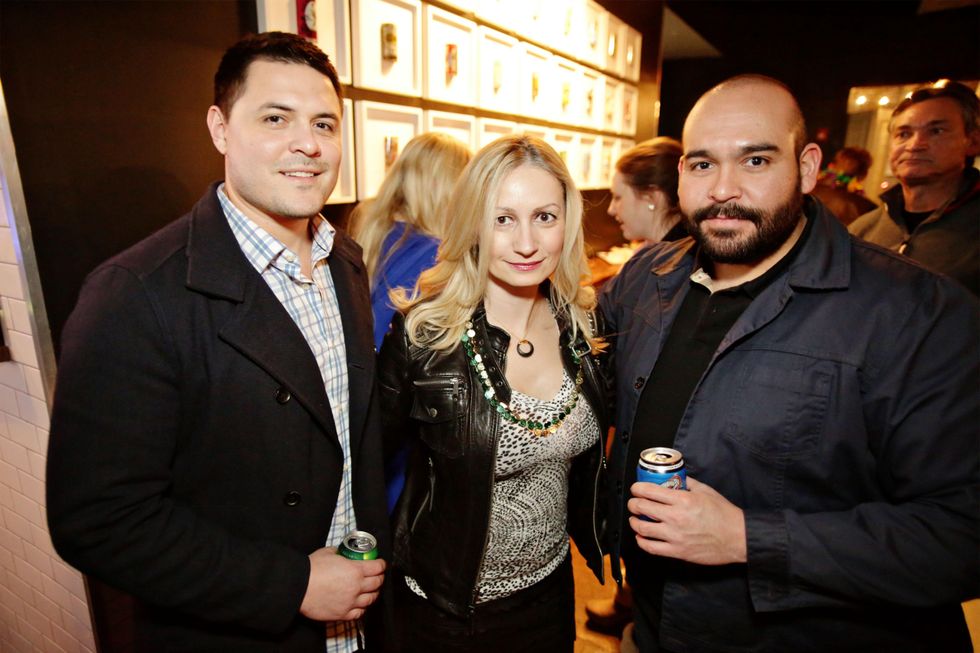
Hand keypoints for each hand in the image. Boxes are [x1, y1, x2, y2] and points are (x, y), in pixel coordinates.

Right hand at [299, 547, 385, 621]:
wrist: (298, 587)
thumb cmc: (311, 569)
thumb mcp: (328, 552)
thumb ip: (339, 553)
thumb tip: (341, 554)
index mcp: (355, 570)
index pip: (377, 567)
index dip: (381, 564)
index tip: (380, 564)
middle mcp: (356, 587)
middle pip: (377, 583)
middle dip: (379, 578)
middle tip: (377, 576)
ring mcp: (350, 602)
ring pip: (371, 599)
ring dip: (373, 593)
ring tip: (371, 591)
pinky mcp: (342, 614)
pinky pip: (358, 613)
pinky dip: (362, 608)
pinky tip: (359, 604)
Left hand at [627, 476, 746, 564]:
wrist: (737, 537)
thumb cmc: (724, 515)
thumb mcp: (706, 491)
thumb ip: (687, 483)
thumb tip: (675, 478)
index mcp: (683, 500)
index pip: (649, 491)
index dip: (637, 488)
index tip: (636, 489)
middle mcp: (676, 517)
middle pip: (642, 507)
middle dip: (633, 503)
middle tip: (633, 503)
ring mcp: (675, 536)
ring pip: (642, 528)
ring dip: (634, 522)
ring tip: (635, 519)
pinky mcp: (678, 551)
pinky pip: (651, 548)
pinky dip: (642, 541)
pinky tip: (641, 537)